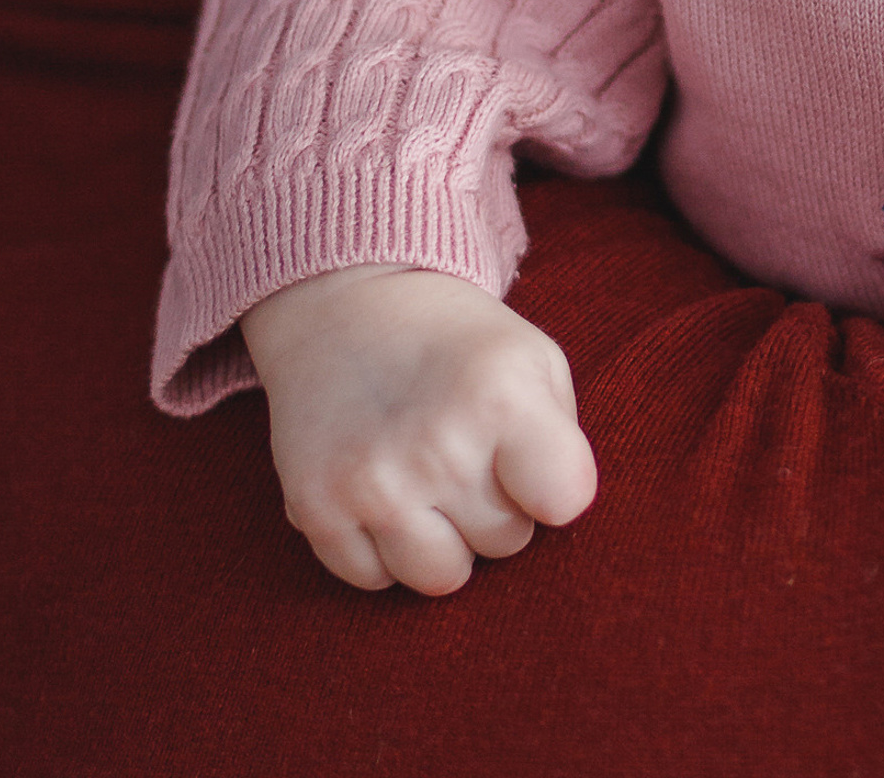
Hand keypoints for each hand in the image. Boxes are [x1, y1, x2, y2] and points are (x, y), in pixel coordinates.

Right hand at [240, 264, 596, 594]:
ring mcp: (372, 484)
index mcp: (502, 396)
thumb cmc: (455, 340)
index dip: (555, 485)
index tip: (533, 460)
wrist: (343, 304)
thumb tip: (557, 518)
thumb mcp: (531, 355)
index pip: (567, 500)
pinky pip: (375, 580)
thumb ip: (561, 438)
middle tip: (467, 451)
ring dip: (442, 539)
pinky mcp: (316, 511)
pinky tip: (380, 488)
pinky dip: (382, 547)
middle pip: (506, 543)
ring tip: (427, 477)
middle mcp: (438, 446)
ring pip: (443, 578)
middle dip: (496, 506)